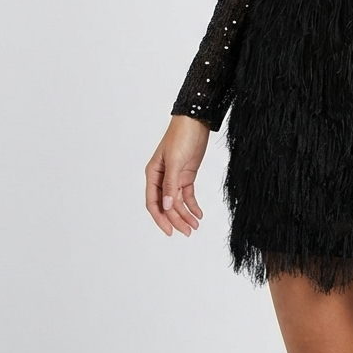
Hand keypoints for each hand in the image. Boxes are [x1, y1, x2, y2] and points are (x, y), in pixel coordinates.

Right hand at [145, 115, 209, 236]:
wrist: (196, 121)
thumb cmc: (181, 136)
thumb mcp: (175, 161)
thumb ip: (171, 184)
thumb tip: (167, 206)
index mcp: (153, 174)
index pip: (154, 203)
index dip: (161, 218)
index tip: (170, 231)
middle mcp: (162, 178)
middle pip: (167, 205)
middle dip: (176, 219)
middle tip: (188, 231)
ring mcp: (175, 177)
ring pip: (178, 202)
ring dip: (186, 214)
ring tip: (196, 226)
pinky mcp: (187, 175)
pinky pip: (188, 195)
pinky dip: (193, 205)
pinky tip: (199, 214)